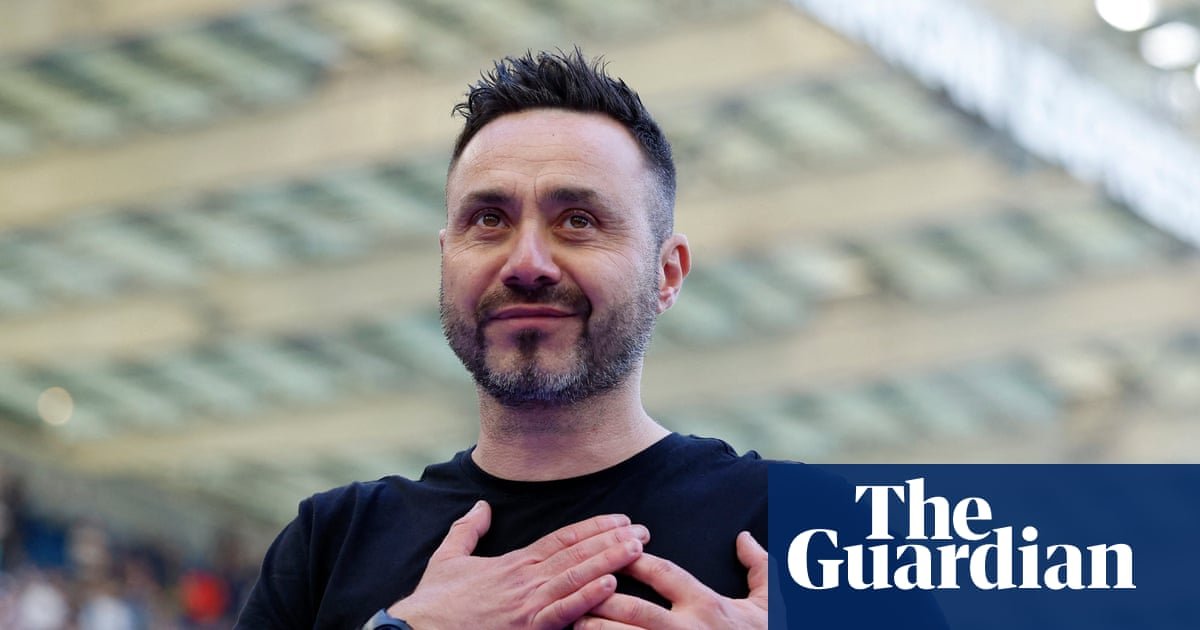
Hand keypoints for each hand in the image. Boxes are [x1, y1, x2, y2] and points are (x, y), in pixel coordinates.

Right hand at [387, 501, 649, 628]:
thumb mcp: (447, 559)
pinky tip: (611, 584)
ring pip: (576, 577)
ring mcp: (526, 605)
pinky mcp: (526, 629)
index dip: (593, 529)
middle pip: (576, 554)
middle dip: (612, 541)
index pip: (561, 539)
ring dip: (609, 561)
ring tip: (637, 549)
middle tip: (643, 531)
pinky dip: (588, 597)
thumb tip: (480, 506)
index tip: (620, 519)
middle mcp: (524, 580)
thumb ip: (467, 530)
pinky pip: (563, 611)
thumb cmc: (430, 605)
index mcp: (512, 564)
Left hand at [574, 531, 767, 629]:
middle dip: (604, 599)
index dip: (634, 560)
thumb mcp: (772, 603)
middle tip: (579, 589)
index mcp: (707, 605)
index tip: (613, 549)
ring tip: (576, 622)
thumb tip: (744, 537)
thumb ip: (758, 567)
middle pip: (636, 611)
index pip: (663, 573)